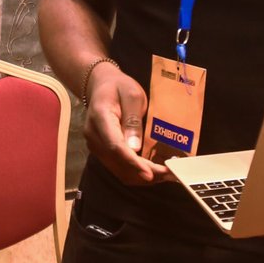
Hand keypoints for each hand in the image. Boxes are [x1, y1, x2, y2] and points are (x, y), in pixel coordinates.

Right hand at [83, 66, 173, 185]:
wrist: (102, 86)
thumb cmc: (119, 87)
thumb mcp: (132, 95)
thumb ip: (133, 119)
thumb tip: (135, 148)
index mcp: (100, 118)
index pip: (115, 146)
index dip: (133, 162)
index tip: (151, 173)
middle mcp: (94, 136)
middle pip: (118, 162)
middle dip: (143, 172)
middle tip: (169, 174)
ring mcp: (95, 146)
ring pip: (117, 169)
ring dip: (140, 176)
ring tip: (164, 175)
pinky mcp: (101, 152)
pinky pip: (118, 168)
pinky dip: (135, 173)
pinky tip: (152, 172)